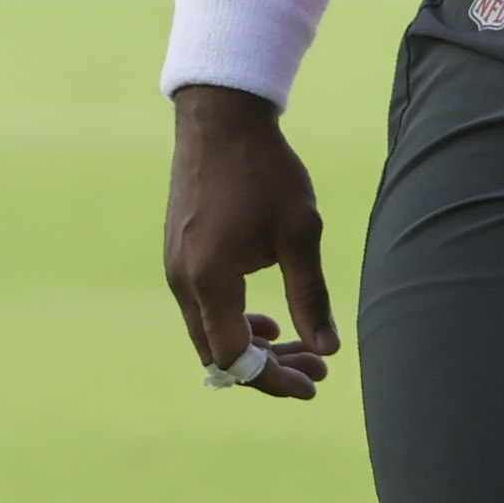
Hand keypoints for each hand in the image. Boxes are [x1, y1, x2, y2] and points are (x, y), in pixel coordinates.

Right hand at [163, 84, 336, 398]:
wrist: (219, 120)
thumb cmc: (263, 173)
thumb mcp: (299, 235)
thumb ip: (310, 297)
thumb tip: (329, 350)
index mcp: (210, 279)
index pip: (236, 357)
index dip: (275, 380)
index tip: (315, 382)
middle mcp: (182, 279)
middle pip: (217, 352)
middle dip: (267, 370)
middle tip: (317, 369)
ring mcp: (174, 265)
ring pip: (208, 330)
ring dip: (252, 345)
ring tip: (299, 344)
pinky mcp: (177, 252)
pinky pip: (201, 307)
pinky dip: (234, 321)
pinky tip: (265, 315)